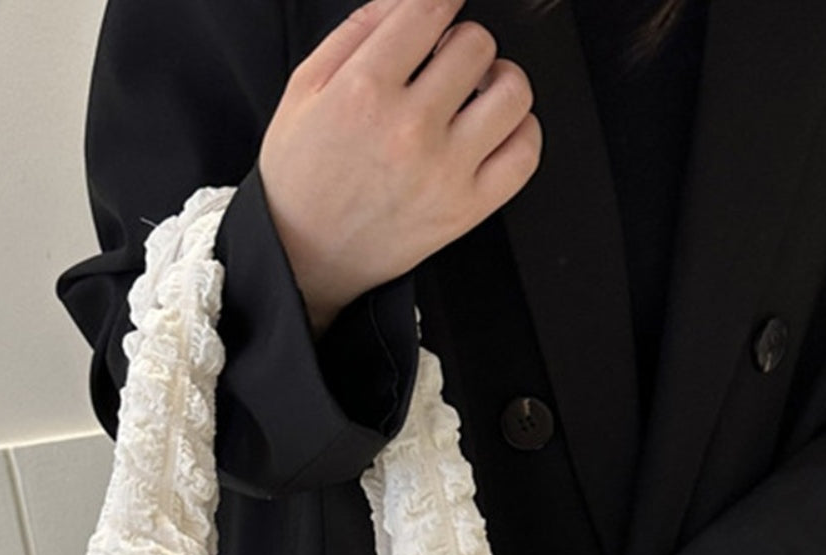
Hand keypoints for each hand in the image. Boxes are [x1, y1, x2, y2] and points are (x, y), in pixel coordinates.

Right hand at [258, 0, 541, 333]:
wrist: (302, 258)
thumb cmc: (301, 179)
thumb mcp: (304, 89)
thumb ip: (357, 31)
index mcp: (364, 91)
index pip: (431, 8)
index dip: (441, 1)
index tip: (440, 9)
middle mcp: (409, 129)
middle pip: (477, 44)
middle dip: (462, 42)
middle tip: (446, 61)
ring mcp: (443, 172)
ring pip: (513, 92)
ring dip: (500, 80)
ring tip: (478, 91)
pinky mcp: (465, 209)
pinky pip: (525, 153)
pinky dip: (522, 130)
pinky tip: (496, 129)